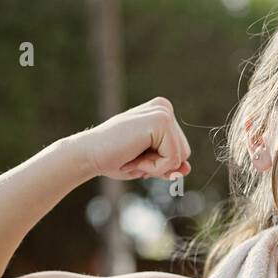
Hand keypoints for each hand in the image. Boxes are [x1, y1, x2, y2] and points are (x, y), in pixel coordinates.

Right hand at [76, 96, 191, 181]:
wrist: (89, 154)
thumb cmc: (115, 159)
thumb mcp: (149, 165)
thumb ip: (170, 165)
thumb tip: (188, 169)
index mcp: (162, 114)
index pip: (181, 151)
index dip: (161, 164)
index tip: (136, 156)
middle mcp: (164, 108)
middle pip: (184, 153)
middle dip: (160, 166)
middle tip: (134, 158)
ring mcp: (163, 112)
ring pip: (180, 158)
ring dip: (156, 167)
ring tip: (133, 156)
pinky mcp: (160, 120)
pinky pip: (173, 159)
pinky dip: (154, 167)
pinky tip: (134, 156)